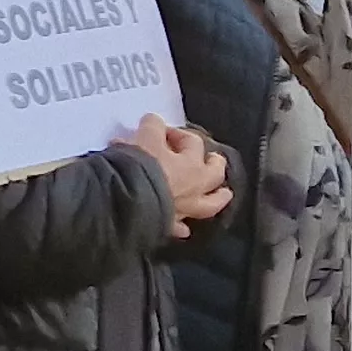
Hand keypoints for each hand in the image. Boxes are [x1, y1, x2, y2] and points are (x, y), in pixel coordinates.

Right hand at [113, 114, 231, 234]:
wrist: (127, 201)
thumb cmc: (139, 167)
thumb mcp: (145, 138)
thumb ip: (152, 127)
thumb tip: (153, 122)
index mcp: (190, 163)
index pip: (191, 142)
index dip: (177, 133)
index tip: (160, 131)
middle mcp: (194, 187)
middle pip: (214, 174)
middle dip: (216, 164)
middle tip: (215, 159)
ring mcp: (184, 208)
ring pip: (209, 205)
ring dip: (218, 198)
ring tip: (224, 194)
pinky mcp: (169, 225)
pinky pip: (180, 227)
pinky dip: (183, 226)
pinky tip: (184, 228)